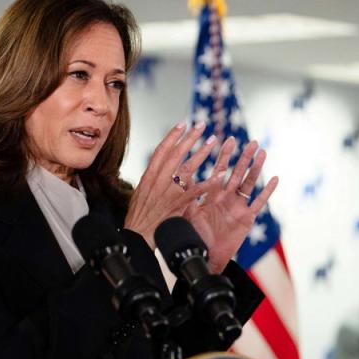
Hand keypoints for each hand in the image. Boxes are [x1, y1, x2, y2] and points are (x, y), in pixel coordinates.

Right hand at [124, 122, 214, 247]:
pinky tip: (220, 174)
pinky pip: (196, 191)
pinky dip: (208, 183)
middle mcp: (158, 180)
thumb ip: (154, 179)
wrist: (138, 235)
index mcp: (149, 175)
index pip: (162, 150)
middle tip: (201, 125)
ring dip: (201, 153)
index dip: (173, 135)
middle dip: (189, 138)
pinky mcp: (178, 204)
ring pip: (187, 168)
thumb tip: (161, 168)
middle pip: (176, 154)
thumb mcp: (142, 191)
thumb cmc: (139, 215)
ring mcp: (168, 191)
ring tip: (212, 141)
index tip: (183, 124)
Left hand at [184, 137, 278, 272]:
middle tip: (251, 141)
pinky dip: (267, 191)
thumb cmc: (193, 236)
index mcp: (213, 194)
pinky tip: (275, 179)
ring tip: (262, 153)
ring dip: (256, 168)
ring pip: (249, 184)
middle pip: (237, 173)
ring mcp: (238, 207)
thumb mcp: (187, 211)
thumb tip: (180, 175)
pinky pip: (258, 203)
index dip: (224, 156)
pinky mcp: (246, 218)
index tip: (227, 139)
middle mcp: (227, 198)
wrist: (202, 255)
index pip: (220, 170)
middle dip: (244, 157)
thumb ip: (187, 194)